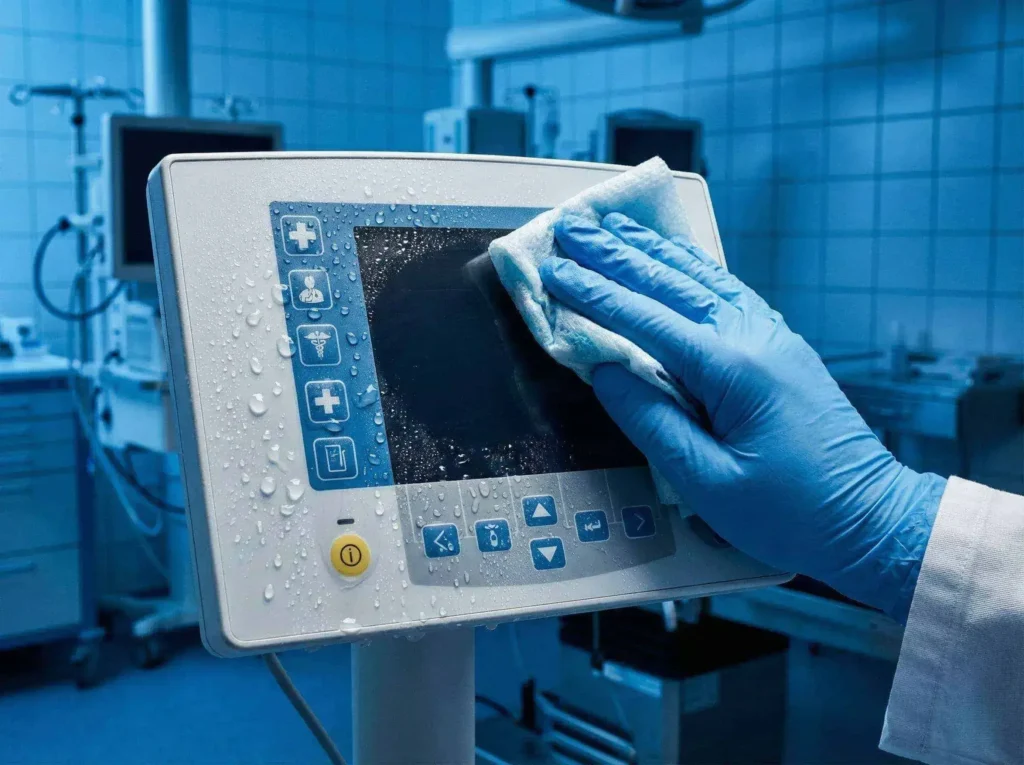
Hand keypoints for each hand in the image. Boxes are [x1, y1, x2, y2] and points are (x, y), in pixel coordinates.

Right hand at [539, 213, 945, 621]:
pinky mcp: (779, 345)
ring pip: (699, 277)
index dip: (593, 294)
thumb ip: (651, 422)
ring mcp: (771, 335)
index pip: (645, 319)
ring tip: (611, 225)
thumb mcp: (708, 482)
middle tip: (571, 227)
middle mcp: (753, 337)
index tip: (554, 271)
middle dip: (614, 253)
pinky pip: (724, 290)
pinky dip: (689, 266)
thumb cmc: (792, 512)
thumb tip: (604, 372)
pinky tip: (672, 255)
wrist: (871, 517)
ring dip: (650, 250)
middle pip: (670, 283)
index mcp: (733, 370)